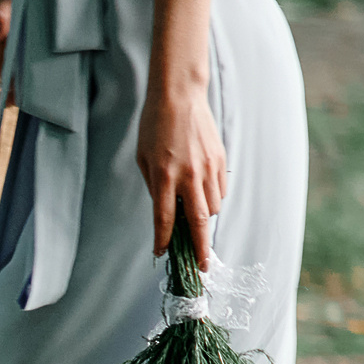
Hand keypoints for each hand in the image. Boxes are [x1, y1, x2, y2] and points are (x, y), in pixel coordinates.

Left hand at [134, 84, 225, 261]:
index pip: (164, 219)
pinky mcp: (220, 161)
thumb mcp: (144, 158)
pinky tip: (202, 195)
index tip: (161, 254)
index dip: (162, 241)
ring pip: (212, 209)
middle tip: (203, 268)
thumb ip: (154, 187)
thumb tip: (166, 211)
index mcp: (163, 177)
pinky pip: (219, 192)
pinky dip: (212, 200)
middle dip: (200, 249)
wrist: (179, 96)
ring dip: (204, 221)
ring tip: (195, 223)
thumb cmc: (154, 126)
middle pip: (197, 223)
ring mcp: (207, 169)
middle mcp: (188, 176)